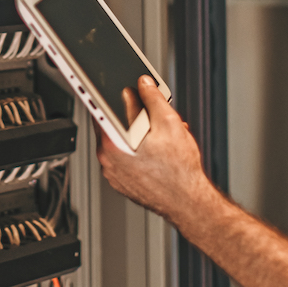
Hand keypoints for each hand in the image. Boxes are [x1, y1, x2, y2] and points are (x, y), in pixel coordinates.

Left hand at [95, 76, 213, 225]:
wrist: (188, 203)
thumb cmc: (179, 170)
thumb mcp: (169, 122)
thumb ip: (153, 98)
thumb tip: (143, 83)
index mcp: (112, 143)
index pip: (100, 108)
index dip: (108, 93)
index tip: (108, 83)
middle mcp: (107, 160)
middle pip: (112, 124)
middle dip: (132, 114)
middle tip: (152, 112)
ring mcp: (113, 173)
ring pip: (121, 141)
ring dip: (137, 131)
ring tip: (162, 133)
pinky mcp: (122, 182)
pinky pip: (124, 157)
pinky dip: (137, 148)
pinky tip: (158, 148)